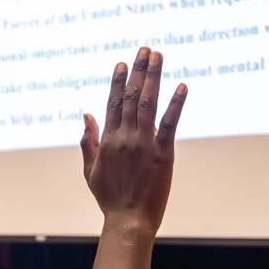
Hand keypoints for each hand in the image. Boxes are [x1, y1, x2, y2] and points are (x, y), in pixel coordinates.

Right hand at [80, 47, 186, 232]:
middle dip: (138, 70)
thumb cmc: (109, 198)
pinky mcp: (162, 153)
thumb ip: (87, 142)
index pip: (111, 103)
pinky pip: (170, 123)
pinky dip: (176, 104)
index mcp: (107, 141)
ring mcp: (143, 144)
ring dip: (153, 77)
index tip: (122, 63)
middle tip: (145, 49)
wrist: (128, 220)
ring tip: (158, 56)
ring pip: (147, 103)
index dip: (117, 81)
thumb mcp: (89, 170)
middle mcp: (124, 138)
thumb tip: (86, 114)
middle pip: (129, 96)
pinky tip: (182, 86)